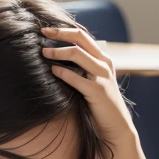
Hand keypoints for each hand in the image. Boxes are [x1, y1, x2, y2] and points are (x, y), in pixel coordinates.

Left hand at [41, 26, 135, 151]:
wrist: (116, 128)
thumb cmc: (100, 107)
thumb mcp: (93, 83)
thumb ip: (82, 71)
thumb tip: (59, 62)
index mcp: (103, 59)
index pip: (83, 35)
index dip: (64, 30)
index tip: (47, 30)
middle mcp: (104, 63)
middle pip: (80, 38)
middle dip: (59, 33)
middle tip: (42, 32)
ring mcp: (102, 76)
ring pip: (77, 54)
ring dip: (58, 51)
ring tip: (43, 52)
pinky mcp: (98, 91)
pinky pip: (76, 77)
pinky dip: (63, 72)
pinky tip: (52, 71)